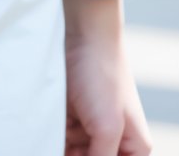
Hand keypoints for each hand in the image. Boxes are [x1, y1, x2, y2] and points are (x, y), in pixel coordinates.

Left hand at [62, 0, 151, 155]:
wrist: (83, 34)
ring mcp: (91, 128)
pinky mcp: (71, 116)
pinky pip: (60, 141)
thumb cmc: (102, 77)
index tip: (78, 152)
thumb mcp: (106, 128)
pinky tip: (44, 136)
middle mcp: (114, 140)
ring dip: (59, 148)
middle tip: (62, 145)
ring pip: (72, 154)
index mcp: (135, 148)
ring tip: (50, 137)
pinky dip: (52, 140)